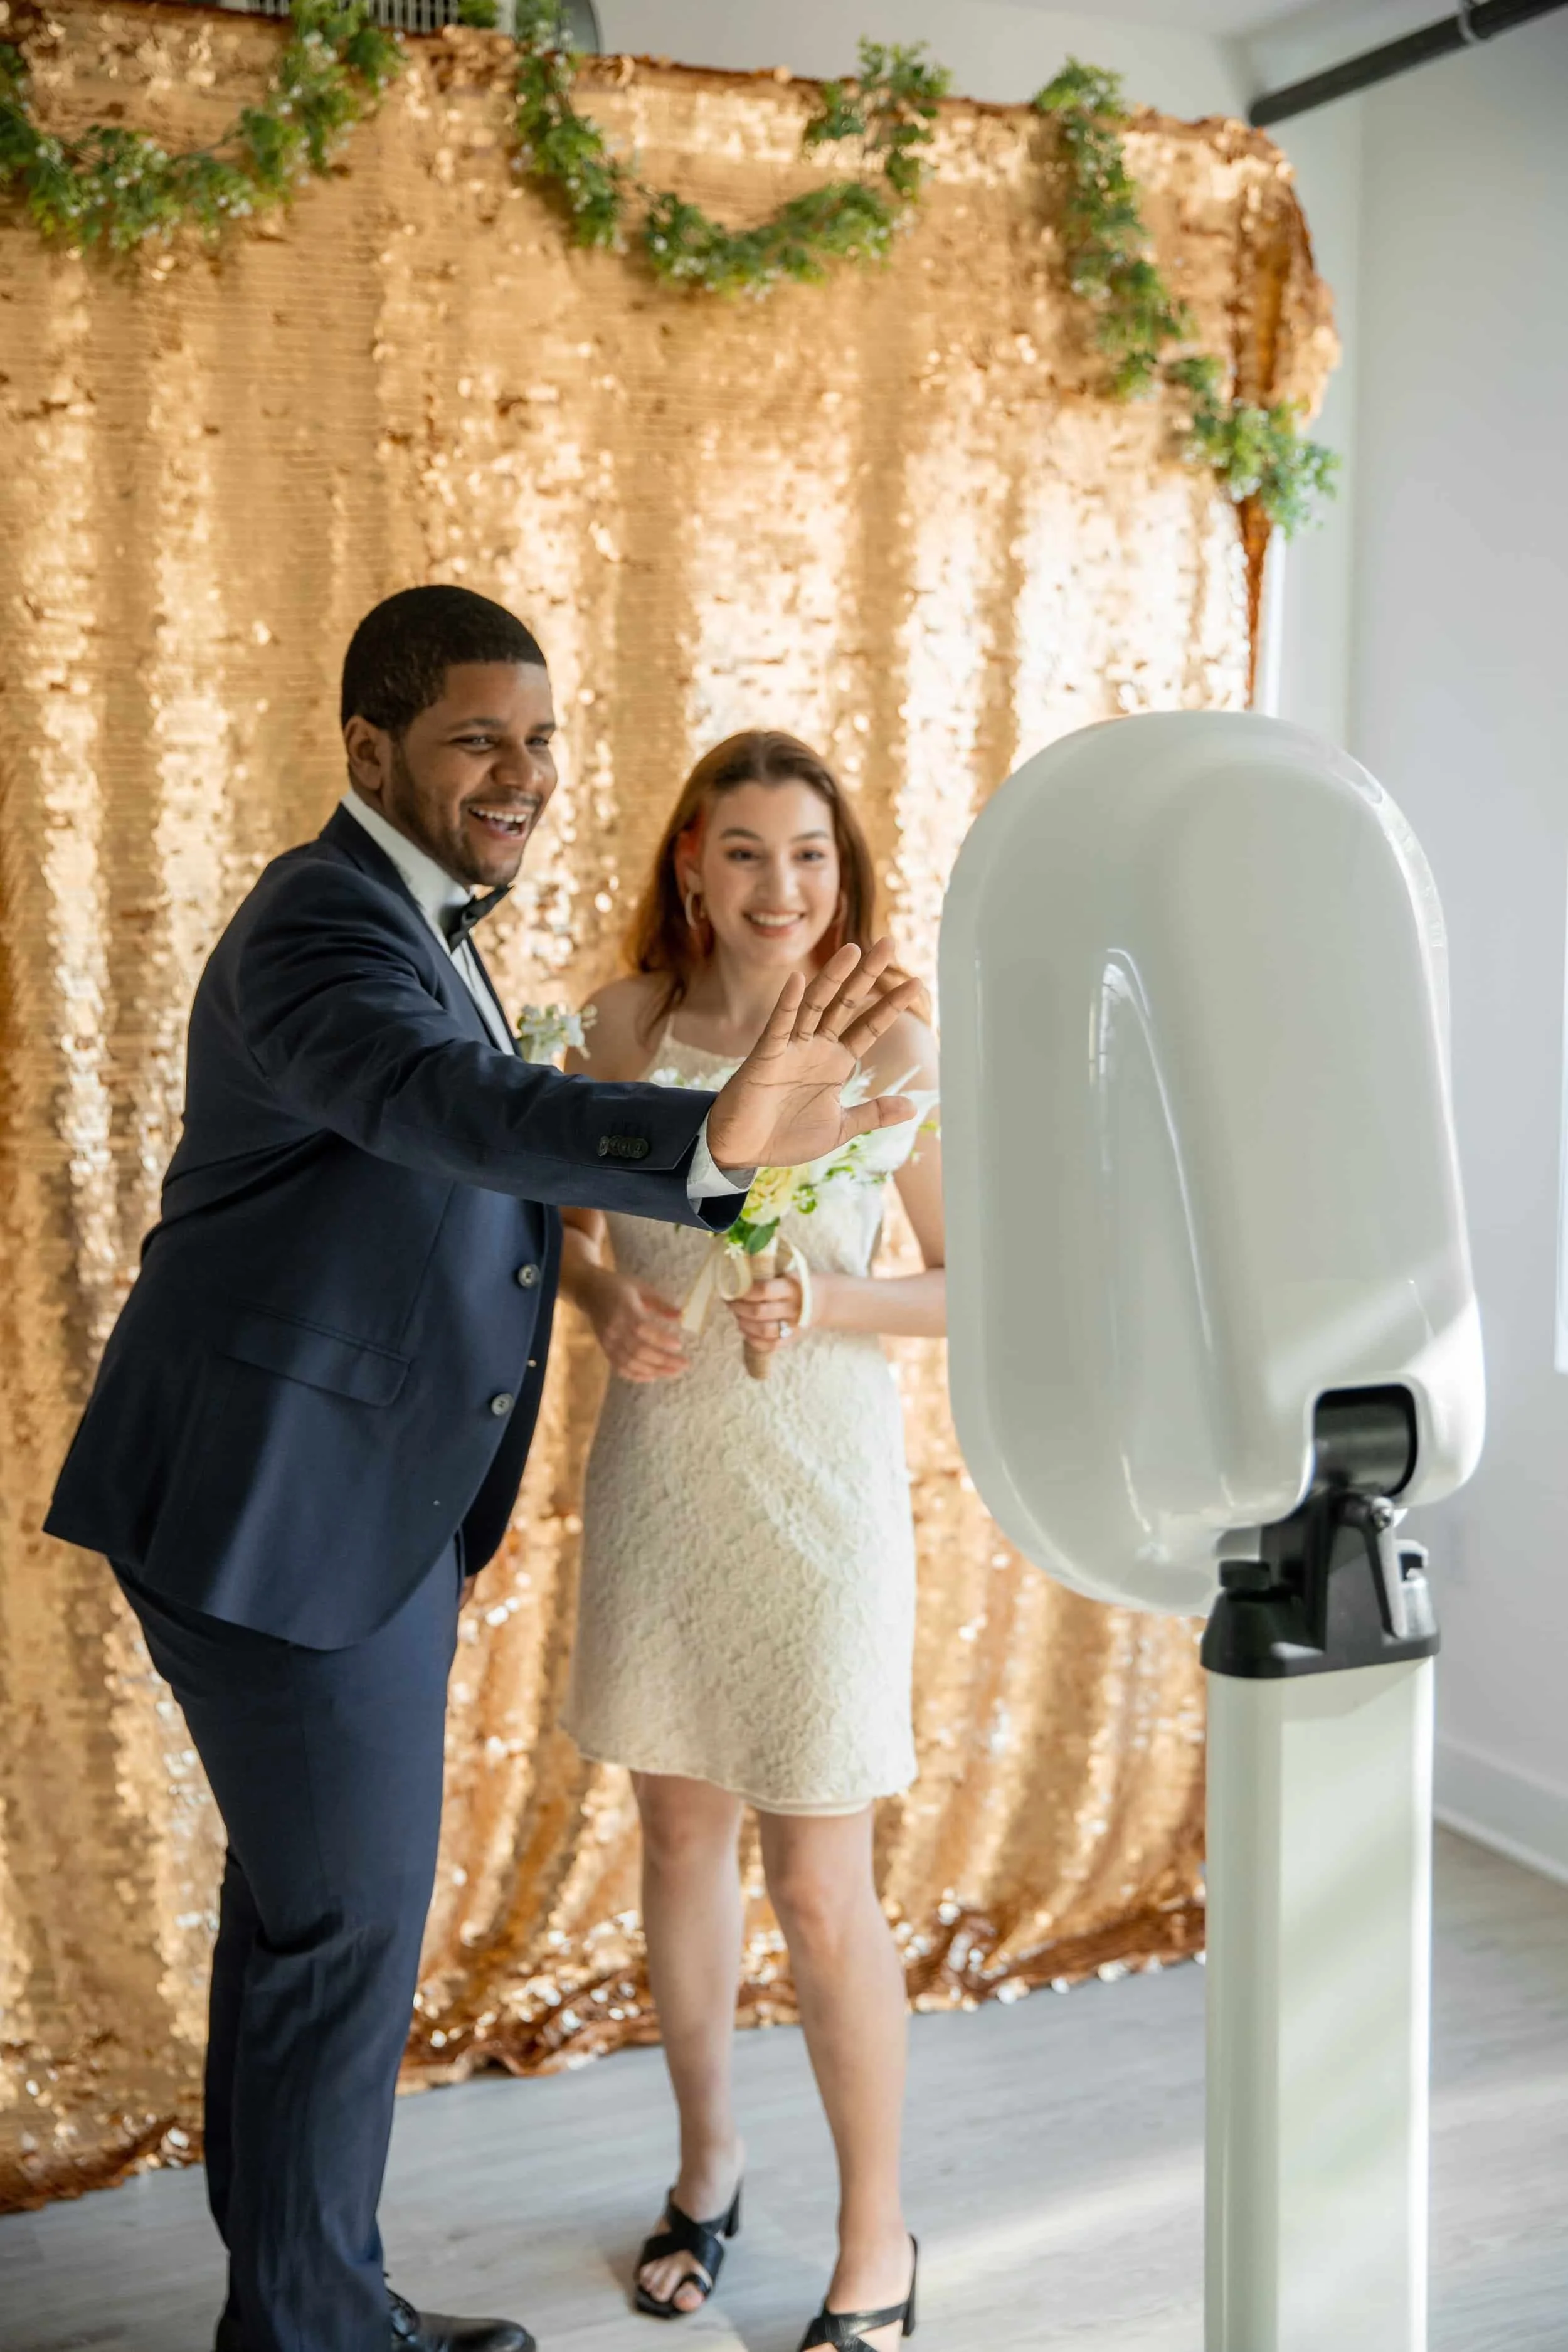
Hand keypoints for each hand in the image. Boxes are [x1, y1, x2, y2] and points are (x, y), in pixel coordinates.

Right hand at [583, 1270, 687, 1382]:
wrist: (588, 1291)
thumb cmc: (618, 1286)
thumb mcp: (641, 1288)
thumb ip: (660, 1303)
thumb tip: (682, 1316)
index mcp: (623, 1309)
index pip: (642, 1329)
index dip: (660, 1339)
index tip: (679, 1345)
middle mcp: (614, 1328)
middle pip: (638, 1350)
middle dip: (663, 1360)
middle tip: (684, 1364)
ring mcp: (608, 1341)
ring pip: (630, 1362)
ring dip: (654, 1370)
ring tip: (673, 1372)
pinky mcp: (605, 1349)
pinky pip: (620, 1367)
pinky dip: (636, 1375)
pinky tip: (652, 1377)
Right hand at [706, 942, 920, 1175]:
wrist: (743, 1151)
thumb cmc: (787, 1137)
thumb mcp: (839, 1127)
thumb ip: (872, 1114)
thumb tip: (910, 1108)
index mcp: (835, 1063)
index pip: (868, 1027)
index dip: (891, 1006)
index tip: (916, 983)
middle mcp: (816, 1048)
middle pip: (846, 1004)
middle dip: (867, 975)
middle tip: (889, 943)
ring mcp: (791, 1049)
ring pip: (815, 1005)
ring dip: (833, 977)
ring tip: (853, 948)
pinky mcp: (765, 1057)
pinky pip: (778, 1027)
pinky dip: (787, 1004)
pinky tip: (798, 980)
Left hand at [724, 1273, 803, 1358]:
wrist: (821, 1300)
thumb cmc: (795, 1284)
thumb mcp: (786, 1273)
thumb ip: (766, 1276)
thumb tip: (735, 1278)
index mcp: (792, 1287)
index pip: (765, 1290)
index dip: (746, 1292)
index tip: (734, 1290)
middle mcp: (794, 1308)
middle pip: (759, 1312)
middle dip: (739, 1308)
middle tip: (731, 1303)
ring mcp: (793, 1326)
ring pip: (763, 1330)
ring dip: (744, 1324)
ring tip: (737, 1316)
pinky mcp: (792, 1339)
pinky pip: (769, 1345)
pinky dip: (753, 1339)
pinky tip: (746, 1330)